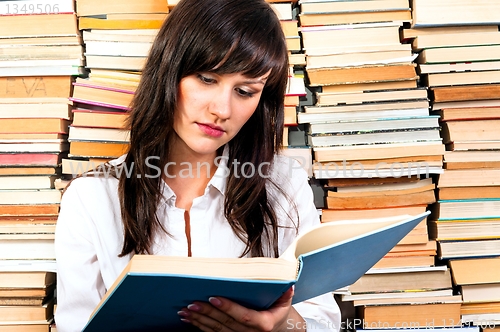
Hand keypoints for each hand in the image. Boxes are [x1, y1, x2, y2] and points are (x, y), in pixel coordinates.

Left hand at [177, 286, 305, 330]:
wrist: (280, 330)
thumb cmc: (279, 311)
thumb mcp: (285, 301)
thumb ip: (285, 292)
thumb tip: (287, 282)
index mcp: (264, 324)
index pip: (244, 316)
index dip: (228, 307)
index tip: (213, 298)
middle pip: (226, 324)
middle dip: (207, 313)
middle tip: (191, 303)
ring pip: (217, 330)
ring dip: (199, 321)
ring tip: (185, 311)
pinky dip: (200, 327)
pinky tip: (188, 320)